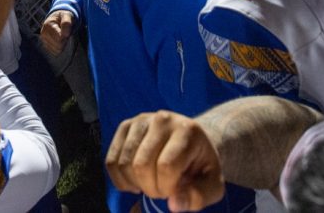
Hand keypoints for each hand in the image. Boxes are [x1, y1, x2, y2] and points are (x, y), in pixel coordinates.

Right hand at [40, 10, 74, 54]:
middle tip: (65, 34)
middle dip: (65, 41)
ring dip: (63, 45)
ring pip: (57, 50)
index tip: (68, 32)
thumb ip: (66, 23)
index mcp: (47, 25)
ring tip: (62, 36)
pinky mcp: (46, 46)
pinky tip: (60, 41)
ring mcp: (44, 40)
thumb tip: (65, 35)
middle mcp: (43, 33)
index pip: (59, 38)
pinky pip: (55, 52)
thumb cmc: (63, 17)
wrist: (57, 19)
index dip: (66, 36)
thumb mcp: (67, 15)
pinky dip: (60, 48)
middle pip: (58, 45)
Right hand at [106, 111, 224, 211]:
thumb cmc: (201, 165)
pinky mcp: (125, 126)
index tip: (175, 190)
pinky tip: (136, 180)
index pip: (166, 166)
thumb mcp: (213, 184)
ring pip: (123, 163)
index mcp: (187, 130)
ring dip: (135, 184)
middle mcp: (162, 119)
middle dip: (150, 188)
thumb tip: (174, 203)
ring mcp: (141, 120)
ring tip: (151, 182)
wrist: (192, 141)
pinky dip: (120, 179)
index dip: (167, 188)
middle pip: (141, 165)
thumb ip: (199, 196)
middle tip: (162, 189)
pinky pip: (111, 160)